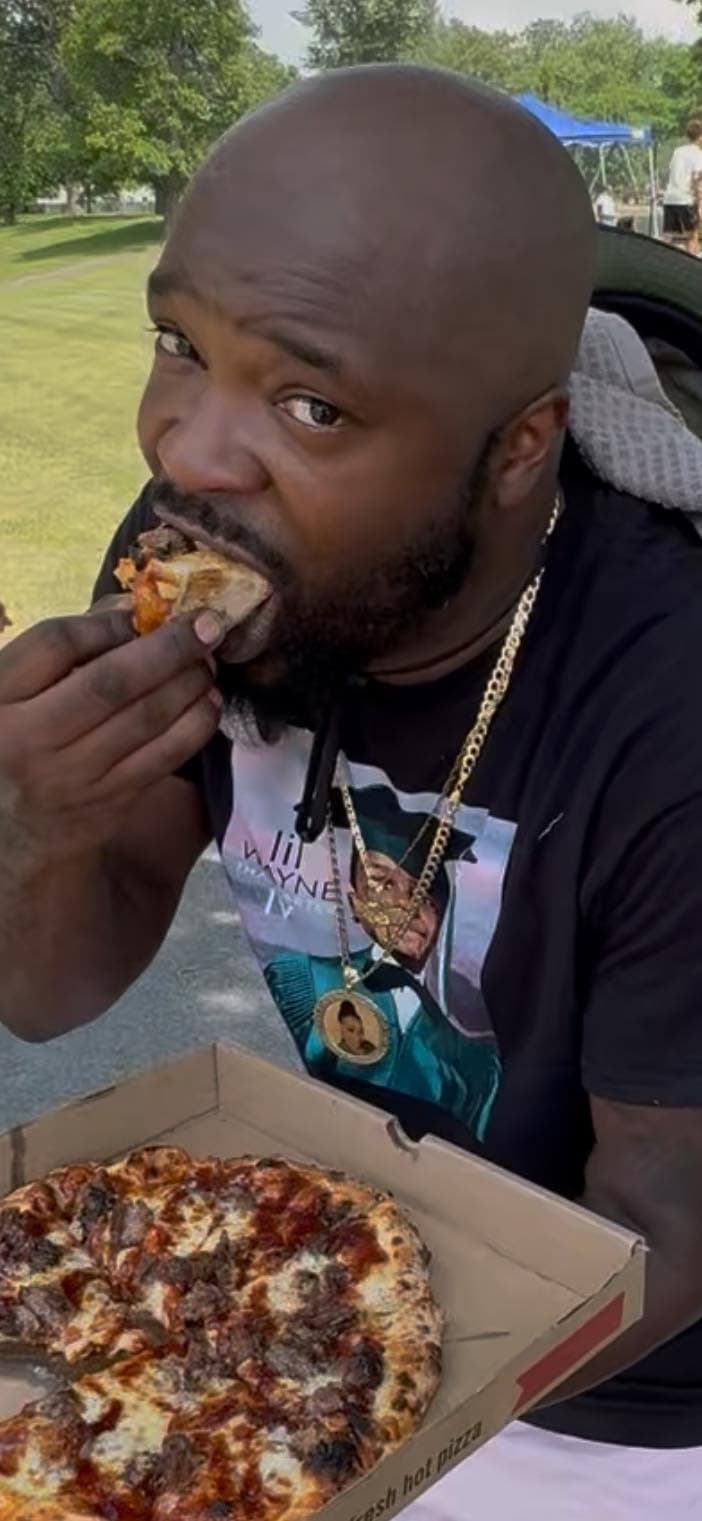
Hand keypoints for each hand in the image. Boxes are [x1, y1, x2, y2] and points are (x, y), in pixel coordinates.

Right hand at [0, 608, 222, 870]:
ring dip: (189, 683)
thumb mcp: (12, 693)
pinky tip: (209, 702)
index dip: (106, 622)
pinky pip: (164, 757)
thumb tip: (131, 611)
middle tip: (207, 625)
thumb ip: (62, 650)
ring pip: (145, 719)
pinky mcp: (109, 803)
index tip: (138, 614)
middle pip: (110, 681)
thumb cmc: (15, 743)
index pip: (55, 644)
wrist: (12, 833)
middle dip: (168, 648)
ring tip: (208, 662)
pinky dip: (195, 725)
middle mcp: (29, 738)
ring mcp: (72, 775)